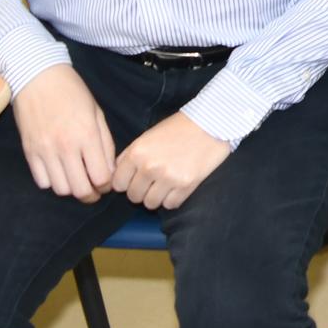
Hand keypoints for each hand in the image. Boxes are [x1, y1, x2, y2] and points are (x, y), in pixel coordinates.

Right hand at [15, 63, 115, 201]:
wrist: (37, 77)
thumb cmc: (73, 92)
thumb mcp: (97, 113)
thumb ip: (105, 143)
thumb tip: (109, 170)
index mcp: (87, 135)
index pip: (101, 177)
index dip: (107, 185)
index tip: (107, 182)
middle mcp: (65, 147)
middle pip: (80, 190)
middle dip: (91, 194)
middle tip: (93, 187)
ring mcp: (45, 151)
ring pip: (61, 189)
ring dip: (71, 188)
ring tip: (76, 177)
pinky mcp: (29, 153)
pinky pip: (42, 181)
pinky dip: (53, 181)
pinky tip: (59, 170)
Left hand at [112, 112, 232, 212]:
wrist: (210, 123)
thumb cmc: (178, 128)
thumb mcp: (147, 136)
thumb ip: (130, 156)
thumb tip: (117, 176)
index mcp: (137, 152)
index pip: (118, 184)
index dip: (126, 182)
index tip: (135, 178)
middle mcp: (149, 167)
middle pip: (133, 196)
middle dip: (142, 190)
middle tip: (154, 180)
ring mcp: (168, 177)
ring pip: (150, 204)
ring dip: (157, 196)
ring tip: (166, 184)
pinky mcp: (186, 185)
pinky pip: (170, 205)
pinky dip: (173, 199)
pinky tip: (178, 185)